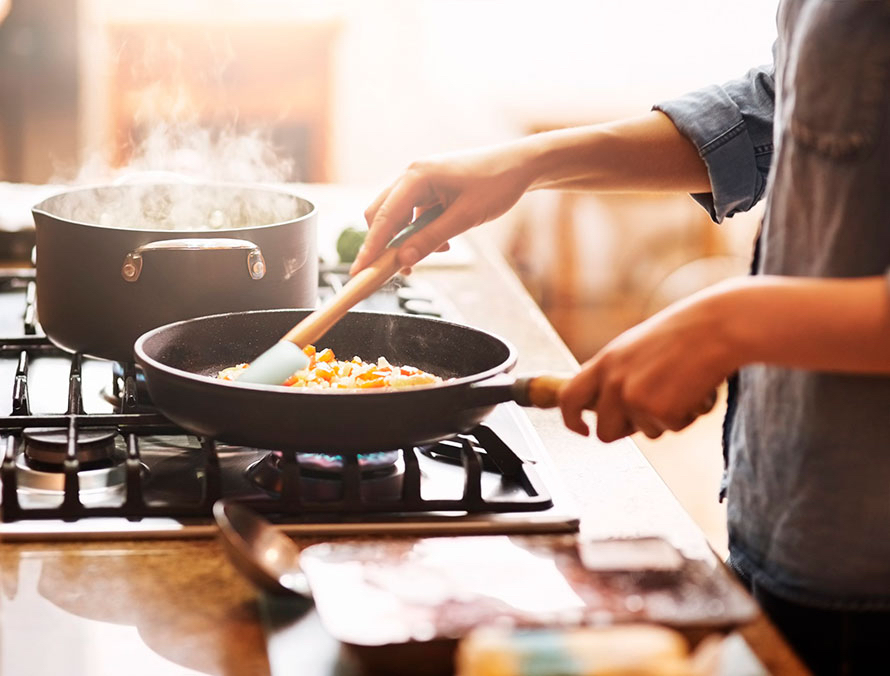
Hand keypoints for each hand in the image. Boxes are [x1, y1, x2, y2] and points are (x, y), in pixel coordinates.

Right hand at [351, 143, 535, 273]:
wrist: (521, 165)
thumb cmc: (497, 184)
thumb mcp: (465, 217)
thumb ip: (431, 239)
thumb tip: (403, 260)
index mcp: (417, 176)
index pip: (383, 217)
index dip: (370, 247)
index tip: (359, 271)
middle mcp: (412, 175)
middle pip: (381, 215)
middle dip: (387, 244)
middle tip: (399, 270)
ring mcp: (420, 180)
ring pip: (397, 216)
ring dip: (408, 240)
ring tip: (436, 253)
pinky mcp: (430, 188)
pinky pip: (413, 214)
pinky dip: (420, 231)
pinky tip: (443, 241)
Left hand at [559, 285, 738, 441]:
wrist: (716, 327)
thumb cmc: (683, 334)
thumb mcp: (635, 348)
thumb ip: (616, 374)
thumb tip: (603, 405)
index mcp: (604, 362)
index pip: (569, 398)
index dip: (571, 420)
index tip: (582, 430)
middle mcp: (613, 382)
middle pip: (605, 432)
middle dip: (627, 431)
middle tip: (653, 411)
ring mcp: (635, 398)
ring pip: (645, 433)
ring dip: (665, 418)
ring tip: (681, 386)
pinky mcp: (660, 411)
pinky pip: (672, 429)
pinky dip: (688, 416)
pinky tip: (696, 390)